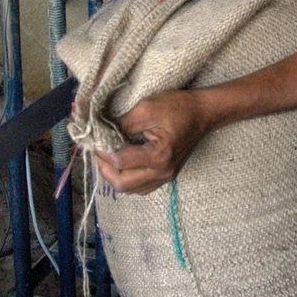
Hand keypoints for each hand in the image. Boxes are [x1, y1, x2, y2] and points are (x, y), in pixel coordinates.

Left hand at [95, 90, 209, 194]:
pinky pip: (141, 187)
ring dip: (115, 176)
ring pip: (130, 189)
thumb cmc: (179, 107)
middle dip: (104, 169)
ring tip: (107, 157)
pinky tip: (123, 163)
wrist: (204, 113)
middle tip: (96, 151)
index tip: (92, 140)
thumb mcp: (147, 108)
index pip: (119, 162)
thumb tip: (101, 131)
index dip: (101, 151)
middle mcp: (162, 172)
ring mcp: (166, 177)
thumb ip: (122, 123)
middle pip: (122, 184)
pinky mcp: (167, 176)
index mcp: (158, 156)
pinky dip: (127, 178)